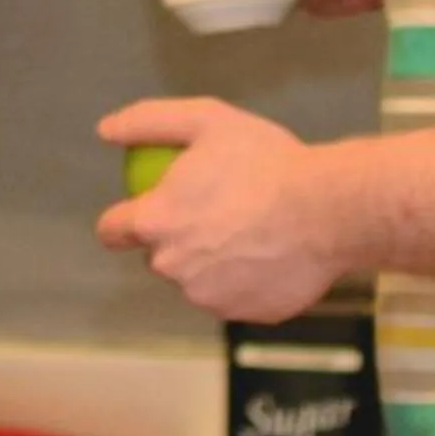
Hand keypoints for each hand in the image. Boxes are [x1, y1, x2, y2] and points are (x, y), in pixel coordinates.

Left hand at [94, 98, 336, 323]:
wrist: (328, 212)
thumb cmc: (266, 162)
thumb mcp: (206, 120)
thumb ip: (148, 122)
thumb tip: (107, 130)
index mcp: (156, 222)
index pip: (112, 230)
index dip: (121, 221)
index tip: (142, 212)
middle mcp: (172, 267)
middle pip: (158, 256)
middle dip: (175, 238)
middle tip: (216, 211)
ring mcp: (208, 297)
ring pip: (196, 279)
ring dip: (210, 261)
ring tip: (251, 231)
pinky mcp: (243, 315)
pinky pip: (234, 296)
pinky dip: (245, 280)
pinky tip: (270, 253)